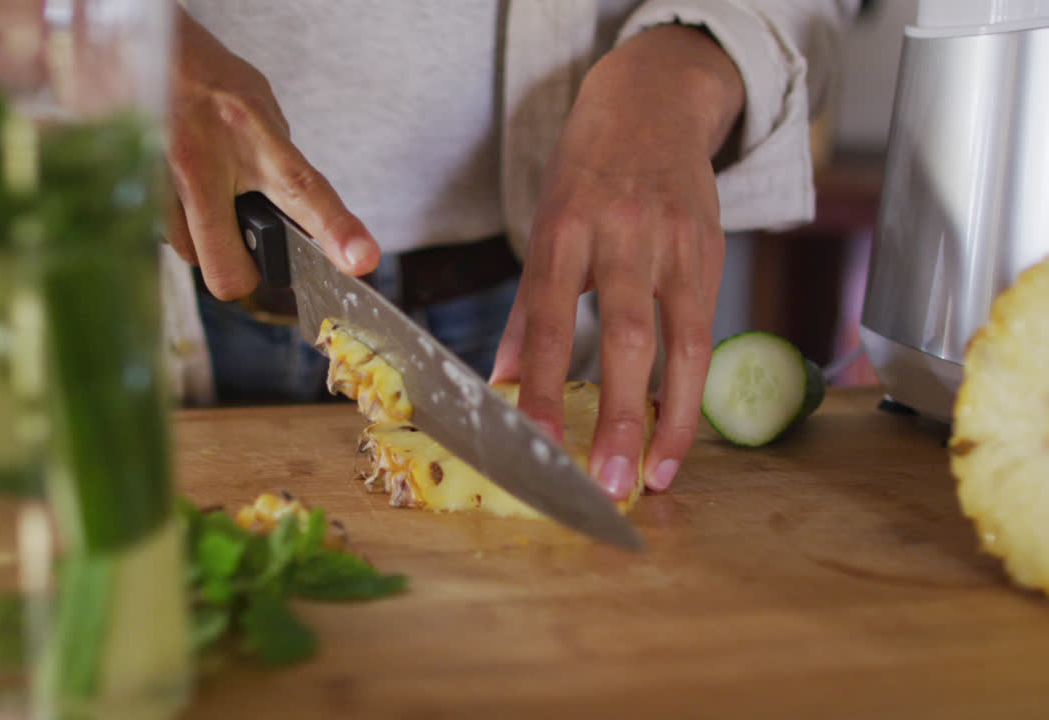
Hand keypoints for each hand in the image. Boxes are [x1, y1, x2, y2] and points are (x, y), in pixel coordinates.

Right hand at [166, 12, 378, 297]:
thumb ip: (278, 160)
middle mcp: (204, 160)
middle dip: (240, 271)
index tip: (361, 260)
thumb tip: (293, 215)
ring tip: (198, 193)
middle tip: (242, 247)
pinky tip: (172, 183)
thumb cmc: (204, 74)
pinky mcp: (128, 186)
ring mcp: (159, 177)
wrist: (138, 40)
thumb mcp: (258, 106)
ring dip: (200, 239)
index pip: (304, 189)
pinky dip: (171, 221)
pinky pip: (157, 234)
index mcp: (253, 135)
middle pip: (229, 269)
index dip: (337, 230)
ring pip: (188, 255)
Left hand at [491, 24, 743, 498]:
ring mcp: (675, 245)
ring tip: (655, 475)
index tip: (539, 441)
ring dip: (672, 419)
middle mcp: (622, 238)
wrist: (651, 105)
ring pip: (683, 343)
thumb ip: (529, 311)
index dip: (546, 384)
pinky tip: (677, 430)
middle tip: (610, 483)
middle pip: (626, 338)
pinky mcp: (713, 252)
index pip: (552, 320)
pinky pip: (706, 332)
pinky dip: (693, 387)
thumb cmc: (585, 176)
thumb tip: (504, 383)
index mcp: (565, 232)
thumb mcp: (545, 228)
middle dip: (621, 417)